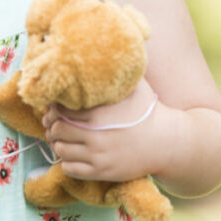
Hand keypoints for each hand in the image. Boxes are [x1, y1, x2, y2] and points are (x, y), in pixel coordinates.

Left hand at [41, 78, 164, 182]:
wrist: (167, 142)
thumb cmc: (148, 111)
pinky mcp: (101, 171)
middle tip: (55, 125)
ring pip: (61, 150)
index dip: (53, 108)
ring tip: (63, 139)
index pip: (60, 109)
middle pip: (57, 130)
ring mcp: (98, 155)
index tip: (55, 108)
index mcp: (98, 113)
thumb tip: (109, 49)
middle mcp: (95, 135)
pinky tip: (74, 155)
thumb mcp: (136, 86)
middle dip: (52, 126)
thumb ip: (118, 72)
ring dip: (58, 145)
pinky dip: (67, 163)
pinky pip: (70, 170)